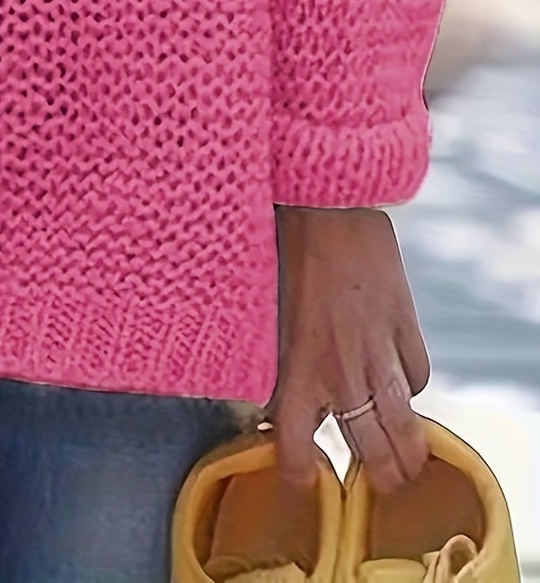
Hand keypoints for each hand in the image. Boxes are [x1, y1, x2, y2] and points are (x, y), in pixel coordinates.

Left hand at [265, 204, 430, 494]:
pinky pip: (418, 374)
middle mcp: (341, 369)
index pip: (295, 444)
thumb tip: (268, 402)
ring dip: (408, 452)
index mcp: (297, 367)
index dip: (297, 472)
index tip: (302, 480)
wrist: (323, 201)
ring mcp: (378, 349)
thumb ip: (271, 362)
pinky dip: (413, 387)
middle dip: (378, 477)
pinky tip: (403, 384)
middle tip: (378, 481)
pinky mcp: (404, 322)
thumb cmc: (281, 248)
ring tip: (407, 463)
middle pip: (370, 449)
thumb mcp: (263, 312)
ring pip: (404, 425)